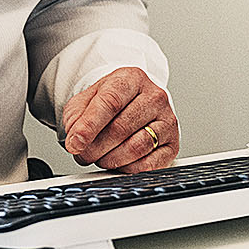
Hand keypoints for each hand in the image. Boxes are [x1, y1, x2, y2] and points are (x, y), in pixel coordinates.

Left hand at [61, 68, 178, 170]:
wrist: (134, 103)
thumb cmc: (110, 102)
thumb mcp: (86, 100)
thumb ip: (76, 117)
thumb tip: (76, 141)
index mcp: (131, 79)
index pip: (110, 102)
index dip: (89, 126)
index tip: (75, 143)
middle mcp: (154, 97)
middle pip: (121, 128)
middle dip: (95, 148)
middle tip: (83, 154)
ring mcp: (167, 120)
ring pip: (136, 147)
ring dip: (111, 160)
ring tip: (100, 157)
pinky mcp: (173, 144)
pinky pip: (149, 164)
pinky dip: (128, 169)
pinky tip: (119, 163)